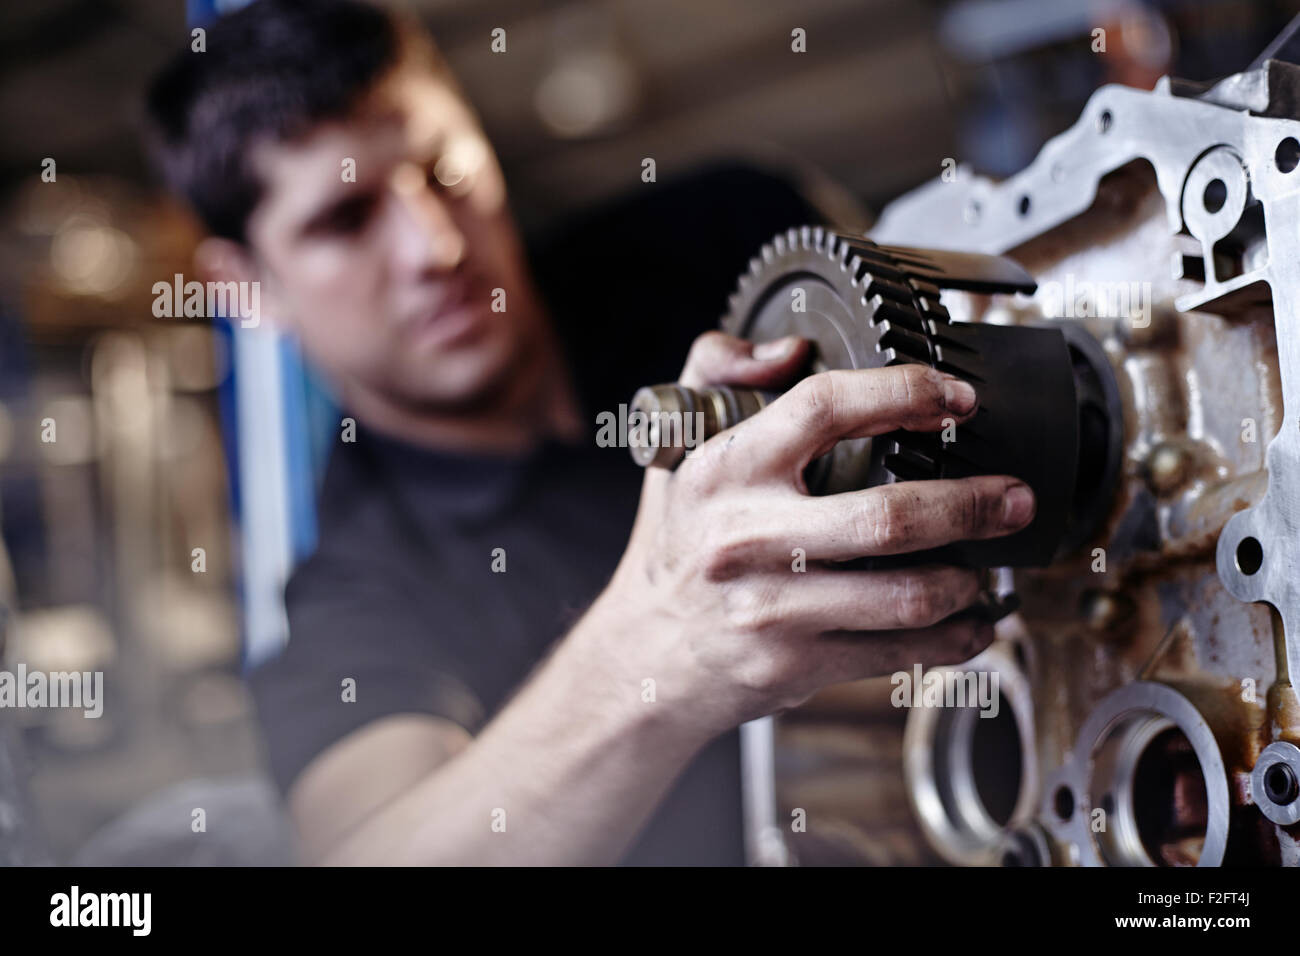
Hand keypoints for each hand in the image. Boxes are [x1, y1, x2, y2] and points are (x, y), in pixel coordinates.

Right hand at [593, 331, 1035, 735]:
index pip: (823, 409)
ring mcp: (775, 609)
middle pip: (888, 517)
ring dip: (970, 577)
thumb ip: (716, 370)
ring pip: (906, 594)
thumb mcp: (673, 443)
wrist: (646, 652)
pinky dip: (956, 637)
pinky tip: (973, 619)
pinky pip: (901, 652)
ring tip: (991, 560)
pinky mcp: (797, 664)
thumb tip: (789, 349)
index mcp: (725, 470)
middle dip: (973, 504)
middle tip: (1016, 495)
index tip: (957, 398)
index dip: (903, 393)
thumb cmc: (678, 541)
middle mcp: (748, 538)